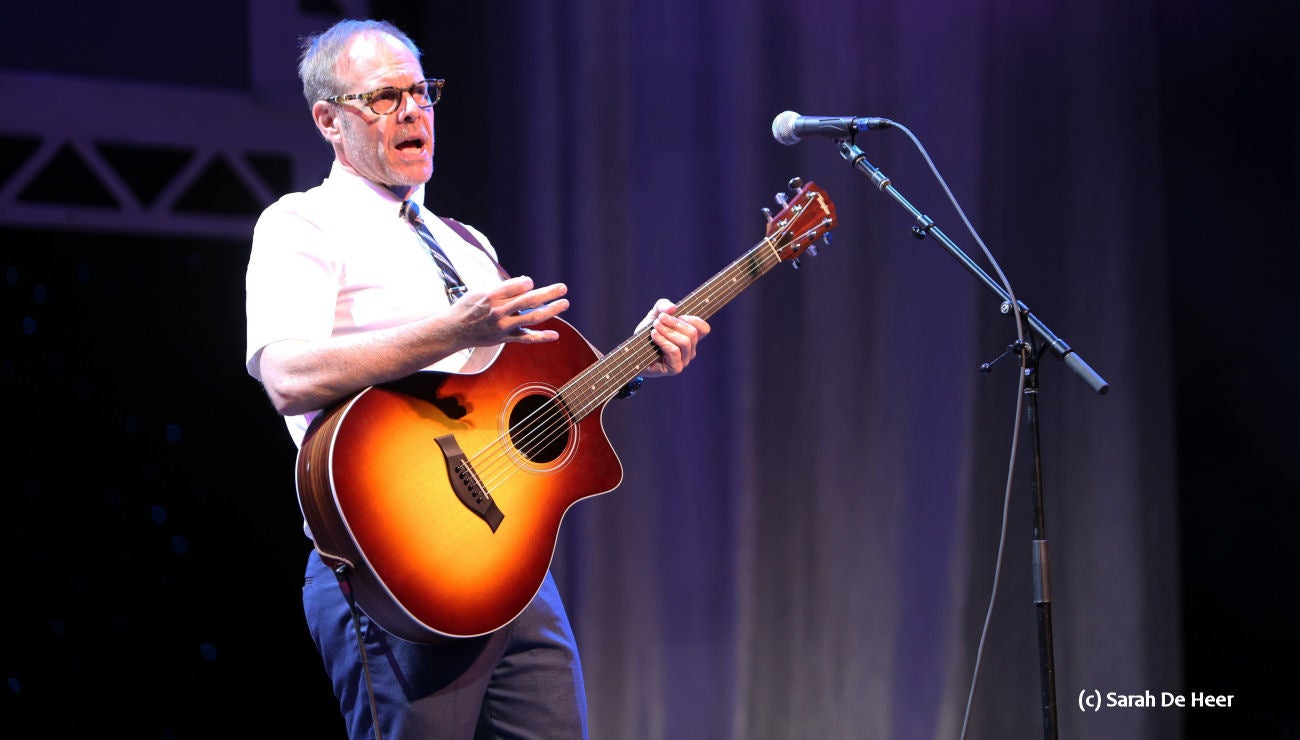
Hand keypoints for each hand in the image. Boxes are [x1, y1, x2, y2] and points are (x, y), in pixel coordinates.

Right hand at [452, 276, 569, 345]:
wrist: (453, 331)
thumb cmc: (467, 307)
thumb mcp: (480, 291)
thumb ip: (503, 288)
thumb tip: (527, 281)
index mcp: (491, 296)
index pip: (514, 287)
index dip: (525, 284)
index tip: (531, 282)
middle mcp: (499, 312)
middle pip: (528, 301)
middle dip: (548, 294)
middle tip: (563, 288)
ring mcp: (503, 327)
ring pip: (532, 318)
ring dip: (551, 311)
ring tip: (565, 303)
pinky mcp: (505, 338)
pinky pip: (526, 338)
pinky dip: (541, 337)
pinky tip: (555, 335)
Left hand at [638, 298, 709, 376]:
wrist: (634, 351)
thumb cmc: (647, 334)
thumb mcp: (654, 314)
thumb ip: (663, 306)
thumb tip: (673, 308)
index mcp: (690, 337)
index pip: (704, 329)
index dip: (693, 319)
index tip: (678, 315)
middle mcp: (690, 350)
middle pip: (692, 333)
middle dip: (674, 323)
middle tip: (659, 319)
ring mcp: (684, 360)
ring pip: (684, 342)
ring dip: (668, 331)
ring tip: (655, 326)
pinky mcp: (675, 368)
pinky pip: (675, 351)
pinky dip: (664, 341)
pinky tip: (654, 336)